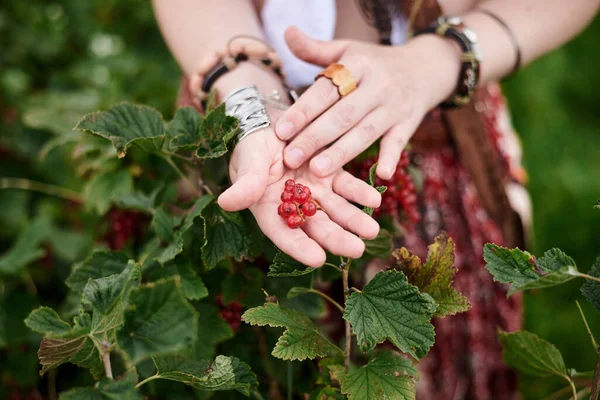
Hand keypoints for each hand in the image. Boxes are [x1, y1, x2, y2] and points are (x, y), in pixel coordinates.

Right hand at [217, 126, 381, 266]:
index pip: (284, 233)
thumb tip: (226, 202)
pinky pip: (346, 185)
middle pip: (316, 227)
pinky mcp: (329, 173)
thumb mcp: (246, 163)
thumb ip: (245, 184)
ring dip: (354, 219)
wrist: (267, 122)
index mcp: (270, 210)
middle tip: (358, 250)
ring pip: (336, 209)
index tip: (318, 259)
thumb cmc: (250, 147)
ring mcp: (314, 190)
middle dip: (337, 238)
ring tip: (373, 230)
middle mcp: (295, 206)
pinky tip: (375, 199)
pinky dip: (360, 192)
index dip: (299, 247)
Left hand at [275, 26, 460, 179]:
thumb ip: (315, 49)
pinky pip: (398, 143)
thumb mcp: (347, 50)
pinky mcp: (408, 124)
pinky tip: (381, 175)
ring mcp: (394, 106)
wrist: (425, 68)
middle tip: (290, 158)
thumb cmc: (374, 63)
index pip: (325, 91)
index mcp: (358, 65)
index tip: (281, 130)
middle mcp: (377, 85)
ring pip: (365, 132)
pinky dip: (391, 158)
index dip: (302, 111)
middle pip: (342, 115)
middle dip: (314, 137)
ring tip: (317, 171)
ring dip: (341, 153)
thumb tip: (287, 32)